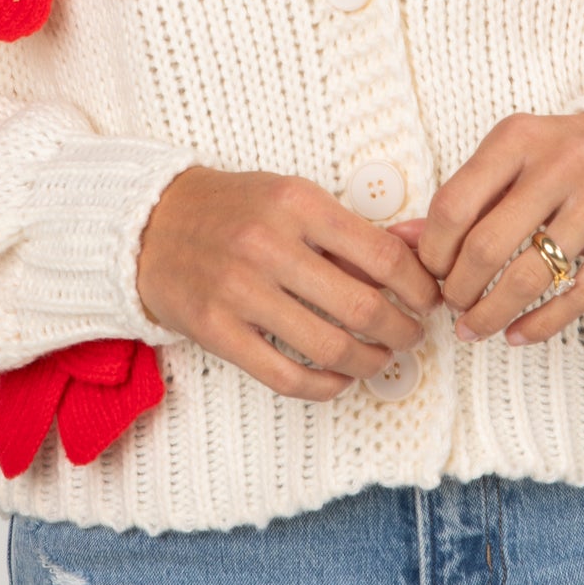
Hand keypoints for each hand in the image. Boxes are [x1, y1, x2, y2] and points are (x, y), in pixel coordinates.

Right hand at [136, 165, 443, 400]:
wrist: (154, 225)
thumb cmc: (237, 210)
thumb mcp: (295, 199)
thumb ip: (354, 230)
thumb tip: (417, 253)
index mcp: (297, 203)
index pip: (381, 255)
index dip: (418, 286)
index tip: (429, 299)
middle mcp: (268, 244)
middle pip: (361, 307)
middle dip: (401, 330)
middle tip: (410, 335)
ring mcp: (239, 290)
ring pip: (329, 347)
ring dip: (369, 362)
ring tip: (380, 358)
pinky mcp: (216, 329)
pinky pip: (285, 376)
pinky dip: (324, 386)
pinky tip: (339, 378)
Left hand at [388, 111, 583, 348]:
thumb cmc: (577, 151)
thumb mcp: (518, 153)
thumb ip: (464, 194)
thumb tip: (400, 238)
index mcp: (518, 138)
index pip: (453, 205)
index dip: (432, 252)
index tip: (431, 272)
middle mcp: (556, 165)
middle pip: (484, 247)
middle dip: (458, 291)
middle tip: (454, 306)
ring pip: (529, 278)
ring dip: (492, 315)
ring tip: (476, 328)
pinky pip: (576, 295)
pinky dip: (540, 325)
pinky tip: (518, 334)